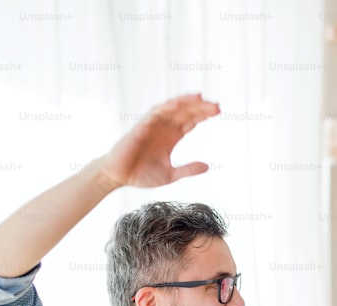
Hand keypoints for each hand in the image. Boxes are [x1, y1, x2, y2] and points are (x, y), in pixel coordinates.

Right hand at [99, 93, 220, 188]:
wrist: (118, 177)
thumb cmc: (141, 175)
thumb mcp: (170, 175)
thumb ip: (188, 170)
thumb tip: (208, 166)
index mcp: (172, 137)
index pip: (191, 121)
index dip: (204, 115)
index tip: (218, 111)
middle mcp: (164, 128)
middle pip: (185, 112)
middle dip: (200, 107)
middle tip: (217, 105)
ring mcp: (152, 125)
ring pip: (171, 108)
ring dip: (185, 102)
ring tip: (200, 97)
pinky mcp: (140, 127)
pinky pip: (154, 113)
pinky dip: (165, 107)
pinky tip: (177, 104)